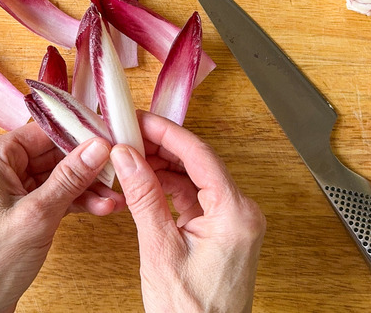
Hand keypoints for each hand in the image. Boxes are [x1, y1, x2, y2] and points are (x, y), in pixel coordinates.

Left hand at [0, 123, 123, 312]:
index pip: (44, 132)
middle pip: (55, 155)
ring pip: (60, 178)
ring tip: (114, 199)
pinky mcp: (24, 213)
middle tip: (118, 172)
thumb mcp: (37, 214)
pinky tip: (101, 208)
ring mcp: (14, 192)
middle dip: (89, 166)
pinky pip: (57, 198)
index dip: (79, 134)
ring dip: (88, 188)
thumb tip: (97, 147)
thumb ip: (69, 178)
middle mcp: (2, 169)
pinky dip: (78, 203)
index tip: (110, 139)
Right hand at [110, 111, 265, 312]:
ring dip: (164, 166)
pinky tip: (146, 181)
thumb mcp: (160, 250)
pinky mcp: (223, 232)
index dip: (167, 132)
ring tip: (131, 156)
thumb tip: (128, 158)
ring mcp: (234, 223)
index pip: (200, 156)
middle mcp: (242, 214)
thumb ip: (145, 198)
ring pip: (196, 179)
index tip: (140, 120)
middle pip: (199, 163)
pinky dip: (170, 188)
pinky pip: (196, 198)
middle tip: (129, 134)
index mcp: (236, 214)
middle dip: (162, 147)